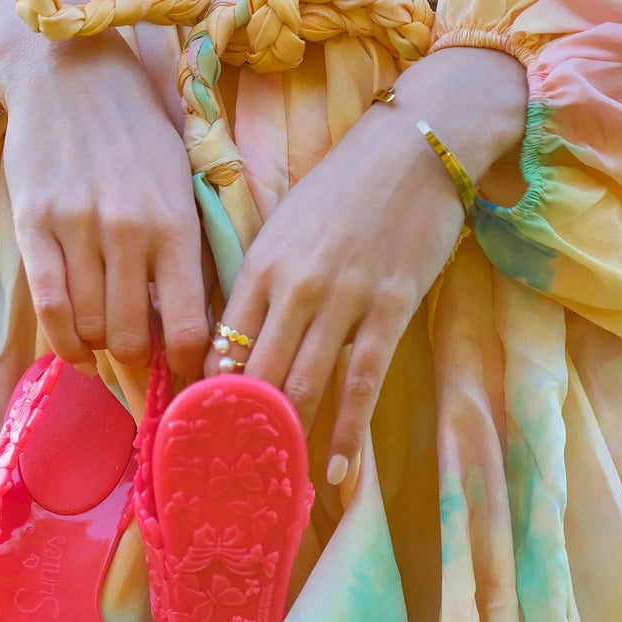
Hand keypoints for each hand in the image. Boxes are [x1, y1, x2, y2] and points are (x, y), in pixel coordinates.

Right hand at [0, 0, 207, 374]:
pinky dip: (64, 342)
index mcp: (174, 223)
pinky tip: (77, 350)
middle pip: (132, 337)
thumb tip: (191, 325)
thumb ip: (188, 249)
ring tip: (106, 344)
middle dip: (137, 360)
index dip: (188, 366)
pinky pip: (48, 308)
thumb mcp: (180, 182)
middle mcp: (128, 231)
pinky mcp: (34, 227)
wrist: (67, 73)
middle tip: (139, 357)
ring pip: (90, 327)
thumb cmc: (136, 132)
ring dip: (100, 348)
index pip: (188, 325)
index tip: (186, 376)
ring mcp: (77, 230)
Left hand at [208, 46, 528, 484]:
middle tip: (234, 470)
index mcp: (259, 267)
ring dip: (289, 437)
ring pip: (304, 385)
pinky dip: (347, 432)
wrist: (420, 144)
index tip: (201, 433)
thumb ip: (258, 283)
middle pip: (256, 376)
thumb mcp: (282, 227)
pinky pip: (361, 384)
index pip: (220, 346)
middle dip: (242, 427)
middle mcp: (294, 288)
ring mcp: (343, 301)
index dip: (209, 395)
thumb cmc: (343, 187)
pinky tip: (337, 469)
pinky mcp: (389, 310)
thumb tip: (230, 342)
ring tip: (277, 477)